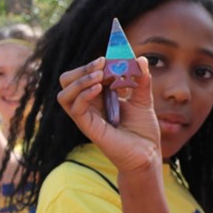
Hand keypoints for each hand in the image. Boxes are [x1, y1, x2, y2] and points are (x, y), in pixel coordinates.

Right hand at [58, 56, 161, 172]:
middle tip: (102, 63)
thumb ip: (141, 80)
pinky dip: (84, 94)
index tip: (112, 58)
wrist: (148, 154)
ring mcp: (86, 117)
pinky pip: (75, 108)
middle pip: (68, 81)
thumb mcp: (143, 100)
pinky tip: (100, 88)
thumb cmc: (143, 130)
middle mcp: (89, 106)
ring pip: (64, 93)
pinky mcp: (88, 127)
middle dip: (82, 69)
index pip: (85, 75)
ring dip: (80, 80)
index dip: (95, 65)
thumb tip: (140, 59)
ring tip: (100, 76)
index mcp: (99, 97)